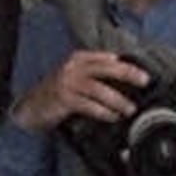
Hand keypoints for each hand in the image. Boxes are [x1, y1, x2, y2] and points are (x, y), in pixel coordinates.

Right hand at [12, 47, 148, 137]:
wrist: (31, 106)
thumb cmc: (58, 93)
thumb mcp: (77, 77)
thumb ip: (97, 75)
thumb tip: (125, 79)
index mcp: (79, 58)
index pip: (108, 58)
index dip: (127, 65)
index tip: (144, 73)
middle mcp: (73, 67)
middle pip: (106, 68)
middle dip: (128, 74)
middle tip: (144, 81)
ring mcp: (67, 82)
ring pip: (99, 89)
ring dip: (118, 100)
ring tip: (130, 108)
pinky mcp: (63, 98)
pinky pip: (88, 105)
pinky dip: (103, 111)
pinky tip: (112, 116)